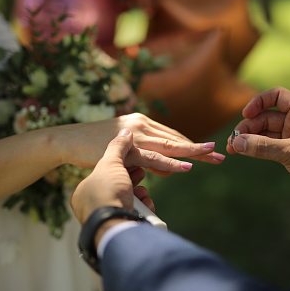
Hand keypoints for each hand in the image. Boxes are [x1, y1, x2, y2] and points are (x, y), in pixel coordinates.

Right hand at [53, 113, 224, 175]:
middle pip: (176, 139)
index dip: (191, 144)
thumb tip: (165, 166)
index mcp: (142, 122)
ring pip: (169, 145)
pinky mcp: (125, 147)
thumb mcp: (124, 148)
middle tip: (220, 154)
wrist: (69, 141)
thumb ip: (145, 154)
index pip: (172, 135)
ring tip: (211, 156)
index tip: (209, 152)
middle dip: (199, 148)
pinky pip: (152, 157)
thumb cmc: (95, 146)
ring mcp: (134, 135)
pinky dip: (170, 163)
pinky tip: (185, 167)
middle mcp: (142, 124)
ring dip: (192, 152)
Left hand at [70, 128, 153, 224]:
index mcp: (84, 189)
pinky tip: (145, 205)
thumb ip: (118, 147)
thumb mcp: (110, 163)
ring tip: (142, 193)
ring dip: (138, 194)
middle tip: (139, 177)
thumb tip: (126, 131)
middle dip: (132, 182)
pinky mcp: (119, 226)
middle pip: (119, 187)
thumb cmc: (107, 192)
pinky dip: (142, 208)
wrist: (113, 224)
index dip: (122, 167)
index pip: (106, 173)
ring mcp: (105, 218)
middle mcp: (92, 205)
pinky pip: (132, 213)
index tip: (132, 163)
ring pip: (127, 201)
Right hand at [226, 87, 289, 216]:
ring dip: (248, 139)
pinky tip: (242, 152)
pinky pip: (267, 145)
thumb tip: (237, 142)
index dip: (259, 102)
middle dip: (248, 127)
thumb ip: (264, 147)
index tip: (246, 114)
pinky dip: (254, 148)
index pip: (276, 96)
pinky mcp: (289, 152)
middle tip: (233, 140)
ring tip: (233, 148)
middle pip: (265, 116)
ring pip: (263, 132)